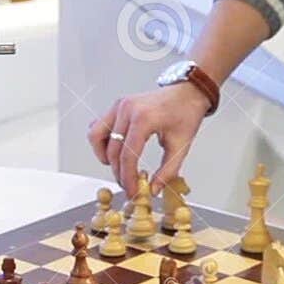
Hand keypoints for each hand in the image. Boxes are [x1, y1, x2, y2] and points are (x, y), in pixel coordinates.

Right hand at [87, 84, 210, 194]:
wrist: (187, 92)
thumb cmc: (186, 113)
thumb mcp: (181, 146)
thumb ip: (167, 171)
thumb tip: (153, 190)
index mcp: (144, 118)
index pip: (128, 155)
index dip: (128, 178)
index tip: (132, 192)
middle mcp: (127, 109)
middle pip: (112, 150)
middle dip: (118, 172)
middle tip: (128, 185)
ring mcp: (119, 105)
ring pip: (96, 136)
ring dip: (103, 155)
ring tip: (118, 166)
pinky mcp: (117, 105)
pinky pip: (98, 126)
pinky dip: (101, 141)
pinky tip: (115, 150)